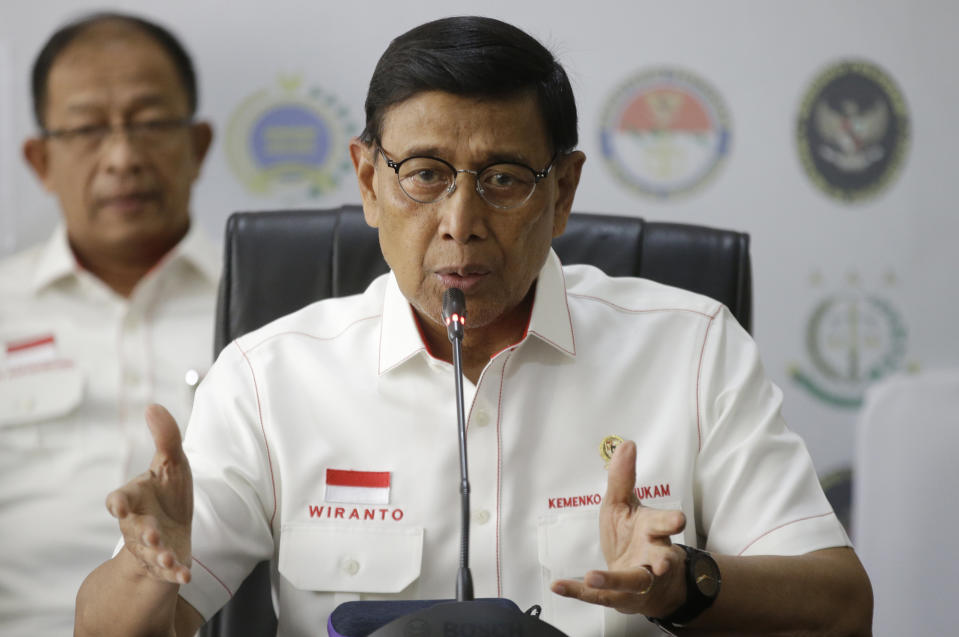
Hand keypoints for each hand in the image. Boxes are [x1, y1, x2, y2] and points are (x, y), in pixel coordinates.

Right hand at [106, 404, 192, 584]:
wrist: (172, 528)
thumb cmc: (167, 492)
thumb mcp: (172, 463)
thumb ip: (165, 438)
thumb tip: (153, 405)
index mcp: (135, 498)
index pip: (119, 500)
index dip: (119, 503)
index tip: (119, 506)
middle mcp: (137, 524)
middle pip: (134, 529)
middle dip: (141, 531)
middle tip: (150, 532)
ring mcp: (149, 546)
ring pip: (149, 552)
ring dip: (158, 554)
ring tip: (168, 557)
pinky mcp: (165, 562)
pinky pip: (168, 571)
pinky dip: (175, 574)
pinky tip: (186, 576)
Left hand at [551, 440, 686, 615]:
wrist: (641, 577)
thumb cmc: (633, 535)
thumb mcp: (624, 504)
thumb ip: (623, 478)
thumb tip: (627, 443)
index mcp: (654, 530)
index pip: (665, 523)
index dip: (671, 521)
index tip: (678, 520)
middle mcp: (652, 557)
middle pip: (661, 559)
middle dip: (663, 561)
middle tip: (663, 563)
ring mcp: (638, 581)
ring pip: (632, 582)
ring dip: (613, 580)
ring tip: (593, 577)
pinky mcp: (619, 597)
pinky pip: (597, 596)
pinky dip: (576, 591)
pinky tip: (558, 585)